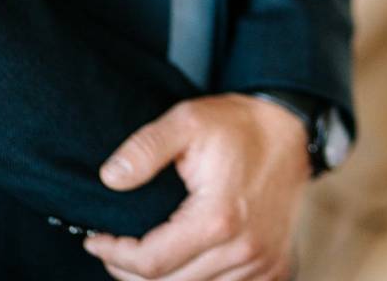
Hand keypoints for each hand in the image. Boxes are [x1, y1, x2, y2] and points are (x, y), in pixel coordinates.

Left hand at [84, 94, 309, 280]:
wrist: (292, 130)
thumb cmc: (237, 125)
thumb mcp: (187, 121)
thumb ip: (145, 149)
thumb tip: (110, 178)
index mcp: (219, 219)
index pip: (150, 264)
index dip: (114, 255)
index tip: (95, 239)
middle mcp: (245, 249)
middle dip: (130, 272)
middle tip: (114, 249)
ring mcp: (265, 262)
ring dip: (165, 280)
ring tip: (144, 256)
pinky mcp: (276, 266)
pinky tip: (184, 262)